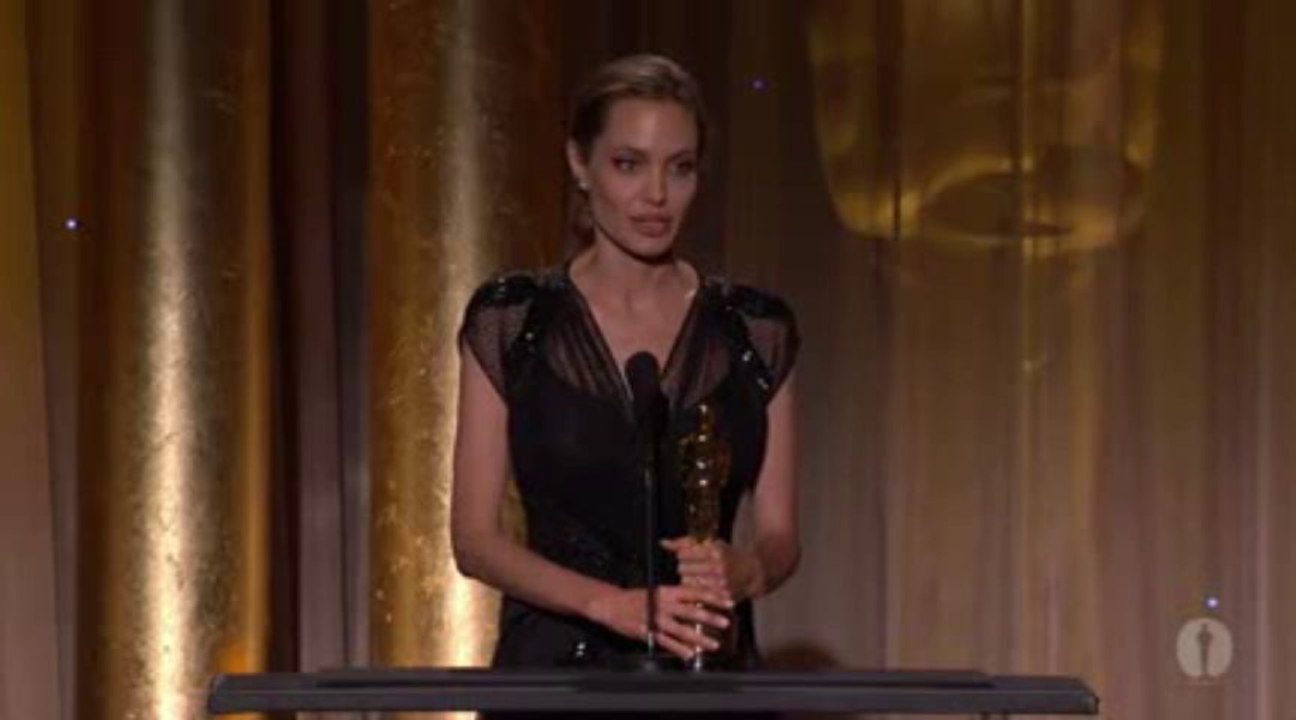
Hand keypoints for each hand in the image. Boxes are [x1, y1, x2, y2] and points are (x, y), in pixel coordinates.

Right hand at [585, 585, 733, 659]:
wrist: (611, 604)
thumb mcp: (657, 591)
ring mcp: (656, 620)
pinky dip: (679, 649)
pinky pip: (666, 643)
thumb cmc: (636, 597)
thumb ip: (676, 596)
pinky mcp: (648, 633)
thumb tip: (698, 600)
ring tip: (713, 645)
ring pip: (681, 630)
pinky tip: (690, 655)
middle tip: (726, 622)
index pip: (694, 592)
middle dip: (709, 617)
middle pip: (690, 611)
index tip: (727, 601)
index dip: (712, 596)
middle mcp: (663, 605)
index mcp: (667, 592)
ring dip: (698, 638)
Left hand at [661, 537, 761, 603]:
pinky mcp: (721, 597)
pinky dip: (695, 593)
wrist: (752, 572)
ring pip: (687, 584)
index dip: (680, 556)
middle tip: (688, 569)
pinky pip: (698, 596)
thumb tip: (663, 543)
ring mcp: (720, 584)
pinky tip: (698, 590)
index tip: (684, 557)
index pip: (683, 554)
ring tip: (694, 578)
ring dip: (687, 581)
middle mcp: (717, 568)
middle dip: (683, 569)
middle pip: (682, 569)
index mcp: (714, 551)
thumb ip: (686, 542)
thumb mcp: (711, 544)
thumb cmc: (728, 555)